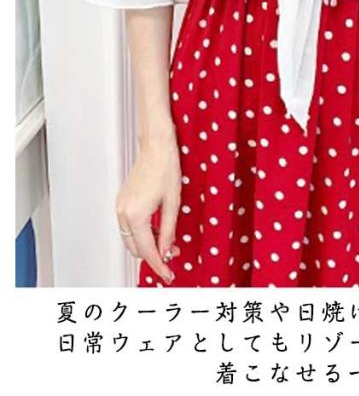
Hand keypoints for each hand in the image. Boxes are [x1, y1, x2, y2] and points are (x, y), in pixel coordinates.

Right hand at [115, 132, 181, 283]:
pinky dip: (141, 234)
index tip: (168, 275)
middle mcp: (123, 214)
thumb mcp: (173, 203)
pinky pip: (129, 227)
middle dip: (153, 256)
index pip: (146, 251)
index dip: (159, 265)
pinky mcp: (121, 202)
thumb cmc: (166, 169)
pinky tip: (157, 231)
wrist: (155, 147)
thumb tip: (167, 251)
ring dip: (146, 245)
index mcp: (136, 216)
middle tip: (173, 256)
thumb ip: (168, 231)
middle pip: (135, 249)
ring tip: (167, 243)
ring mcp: (119, 207)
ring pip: (130, 239)